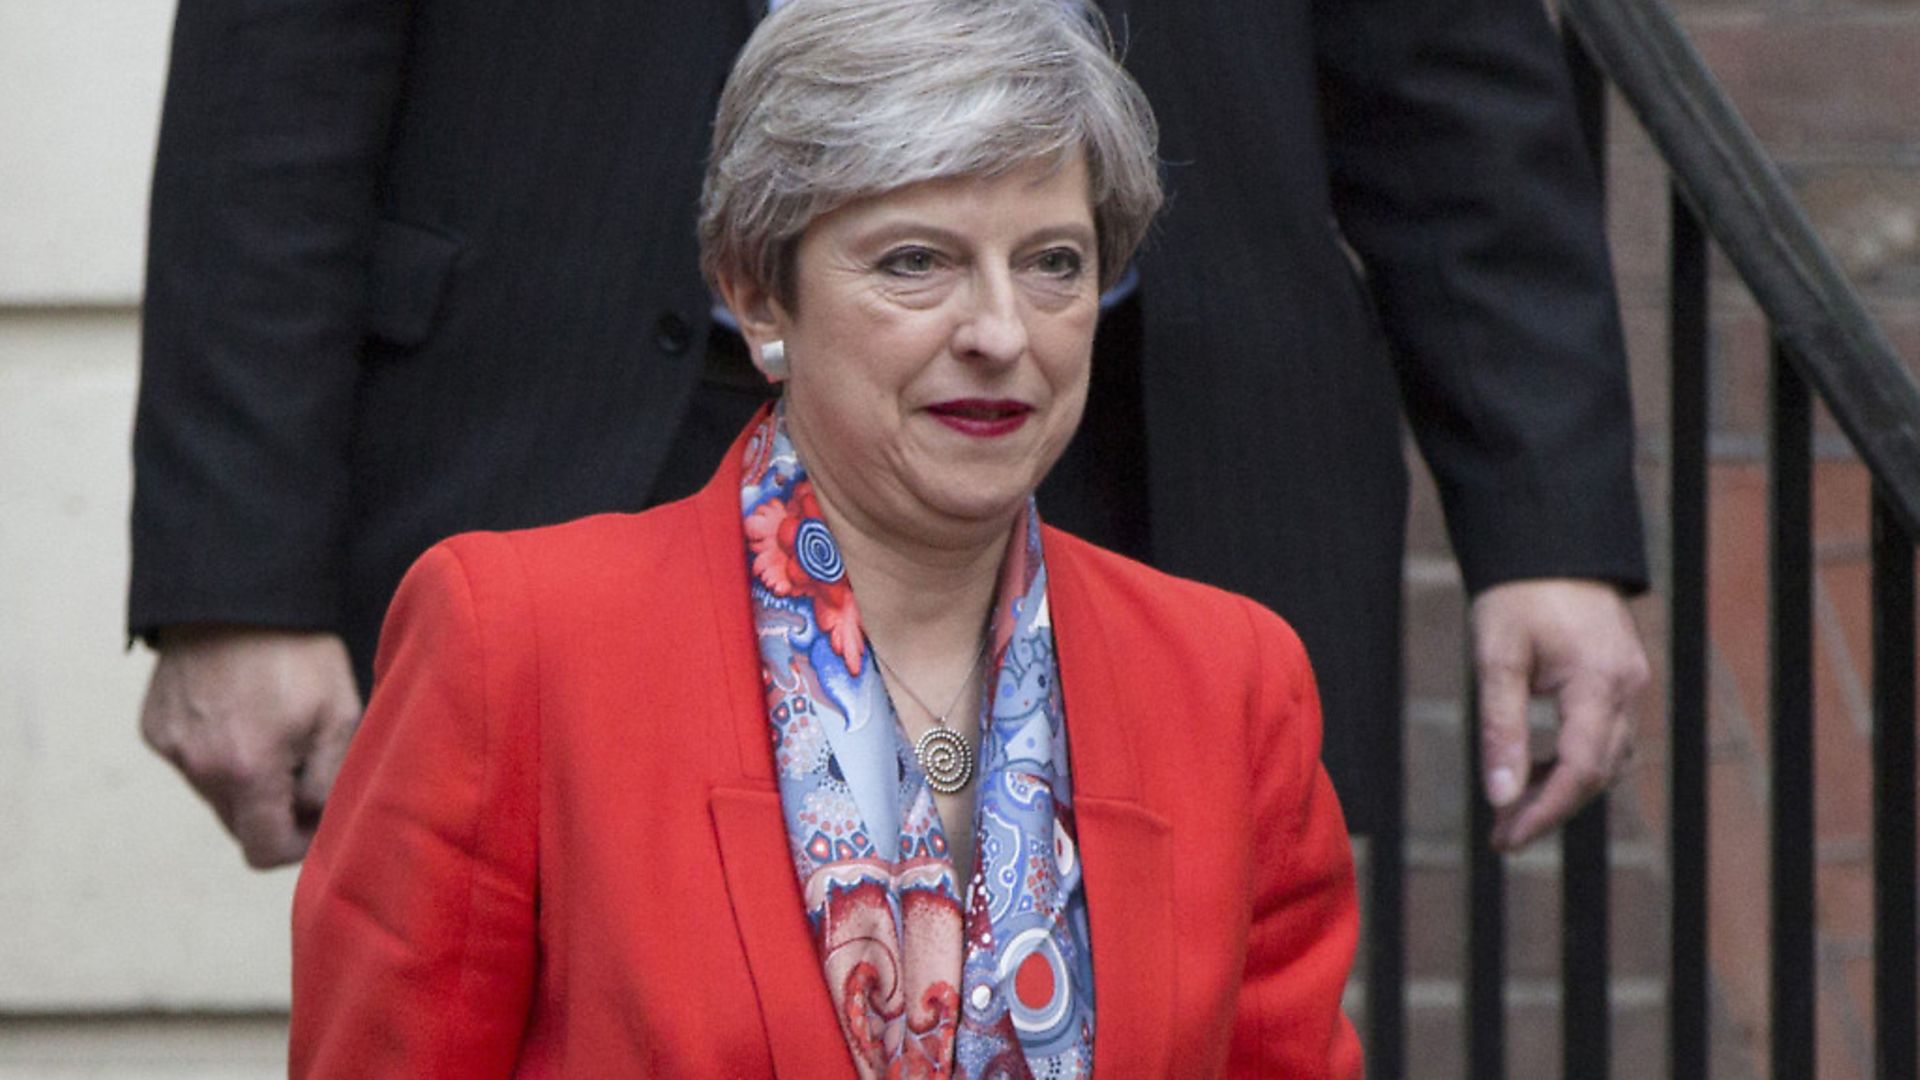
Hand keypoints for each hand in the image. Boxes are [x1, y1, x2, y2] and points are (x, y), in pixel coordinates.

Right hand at [139, 626, 363, 867]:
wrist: (238, 594)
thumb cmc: (299, 653)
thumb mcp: (338, 716)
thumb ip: (329, 782)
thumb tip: (318, 823)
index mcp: (246, 772)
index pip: (264, 851)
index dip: (298, 844)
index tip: (320, 816)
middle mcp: (198, 768)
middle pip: (240, 825)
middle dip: (275, 811)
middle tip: (305, 768)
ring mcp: (170, 748)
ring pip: (216, 794)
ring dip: (246, 780)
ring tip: (274, 730)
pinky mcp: (154, 727)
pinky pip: (192, 761)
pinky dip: (217, 752)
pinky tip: (240, 712)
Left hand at [1469, 579, 1649, 851]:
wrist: (1549, 542)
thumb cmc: (1517, 594)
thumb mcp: (1497, 658)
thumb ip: (1500, 729)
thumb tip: (1499, 796)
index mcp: (1601, 683)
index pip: (1580, 771)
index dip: (1545, 812)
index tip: (1507, 839)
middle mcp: (1628, 688)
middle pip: (1597, 773)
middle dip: (1550, 809)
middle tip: (1501, 836)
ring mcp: (1630, 682)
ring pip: (1605, 758)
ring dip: (1562, 788)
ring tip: (1511, 810)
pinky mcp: (1621, 677)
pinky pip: (1605, 735)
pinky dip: (1572, 760)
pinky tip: (1534, 768)